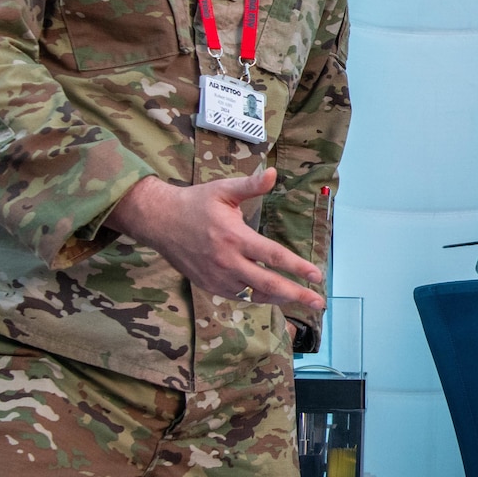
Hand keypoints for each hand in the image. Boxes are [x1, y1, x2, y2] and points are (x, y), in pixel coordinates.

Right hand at [106, 171, 324, 312]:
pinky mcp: (209, 286)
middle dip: (296, 294)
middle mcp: (227, 261)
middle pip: (268, 284)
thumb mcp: (223, 190)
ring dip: (279, 298)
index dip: (297, 267)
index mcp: (234, 237)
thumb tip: (274, 173)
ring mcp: (217, 277)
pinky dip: (258, 297)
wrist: (158, 221)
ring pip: (255, 295)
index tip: (317, 275)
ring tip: (300, 299)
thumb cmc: (194, 203)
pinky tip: (273, 295)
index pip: (273, 256)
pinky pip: (239, 296)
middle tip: (318, 302)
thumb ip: (251, 185)